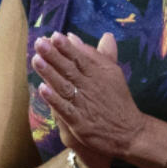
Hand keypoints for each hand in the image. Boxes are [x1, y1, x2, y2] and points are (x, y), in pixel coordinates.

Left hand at [32, 32, 142, 167]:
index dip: (66, 47)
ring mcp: (85, 105)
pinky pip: (65, 109)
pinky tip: (43, 89)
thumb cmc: (117, 99)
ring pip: (65, 87)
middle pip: (70, 69)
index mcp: (100, 73)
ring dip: (50, 74)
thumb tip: (73, 36)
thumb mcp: (111, 72)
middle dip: (54, 55)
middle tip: (39, 43)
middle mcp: (92, 87)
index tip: (54, 35)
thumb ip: (93, 53)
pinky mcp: (80, 123)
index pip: (80, 57)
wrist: (130, 132)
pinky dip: (54, 100)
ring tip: (37, 60)